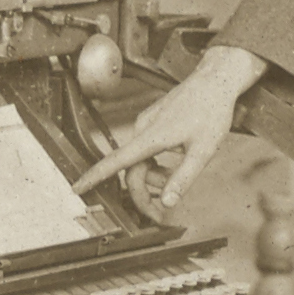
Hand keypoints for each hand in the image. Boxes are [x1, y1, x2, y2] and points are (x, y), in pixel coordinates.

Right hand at [74, 43, 265, 207]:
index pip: (116, 161)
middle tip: (159, 213)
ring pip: (140, 162)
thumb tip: (167, 202)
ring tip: (177, 178)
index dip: (95, 176)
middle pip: (132, 170)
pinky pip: (146, 150)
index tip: (78, 187)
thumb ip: (183, 179)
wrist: (215, 81)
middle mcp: (143, 129)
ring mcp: (146, 124)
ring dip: (154, 177)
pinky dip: (156, 164)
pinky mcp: (152, 122)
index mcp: (152, 136)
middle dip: (144, 194)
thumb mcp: (203, 151)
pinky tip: (175, 160)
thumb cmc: (211, 111)